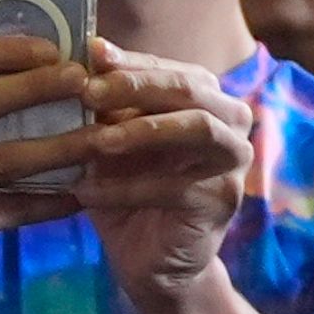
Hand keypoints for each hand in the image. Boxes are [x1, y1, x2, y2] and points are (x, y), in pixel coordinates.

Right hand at [0, 36, 97, 306]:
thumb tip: (7, 25)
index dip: (6, 49)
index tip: (54, 47)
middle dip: (40, 87)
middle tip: (85, 81)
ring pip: (4, 157)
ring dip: (62, 145)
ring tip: (102, 136)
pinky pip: (10, 207)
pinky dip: (50, 199)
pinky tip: (82, 192)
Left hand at [77, 38, 255, 309]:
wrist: (148, 259)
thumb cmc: (127, 189)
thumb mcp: (110, 141)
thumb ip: (105, 106)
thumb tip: (79, 57)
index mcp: (206, 97)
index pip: (168, 68)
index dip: (130, 61)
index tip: (89, 54)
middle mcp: (231, 120)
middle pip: (190, 89)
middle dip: (137, 86)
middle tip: (88, 91)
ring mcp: (235, 160)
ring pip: (197, 128)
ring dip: (142, 130)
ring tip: (96, 140)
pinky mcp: (224, 201)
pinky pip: (175, 187)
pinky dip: (126, 188)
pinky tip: (86, 191)